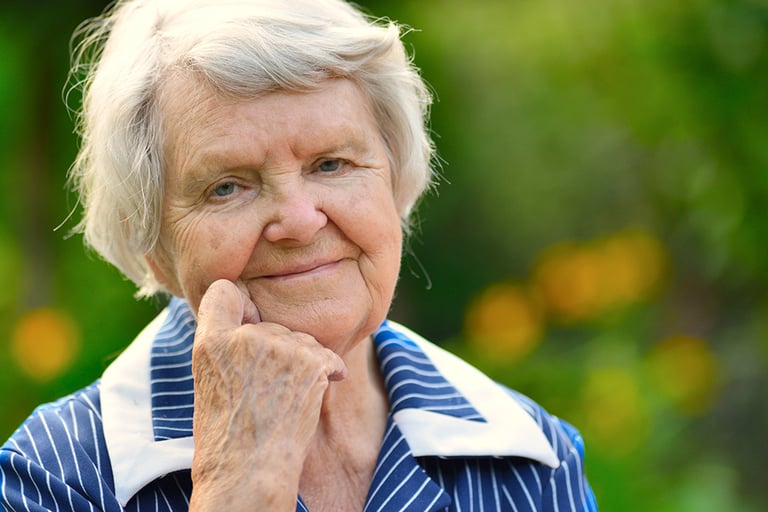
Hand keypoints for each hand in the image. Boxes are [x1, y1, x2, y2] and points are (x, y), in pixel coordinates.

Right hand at [188, 279, 346, 510]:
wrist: (249, 473)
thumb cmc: (227, 439)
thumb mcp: (209, 384)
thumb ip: (225, 349)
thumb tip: (250, 323)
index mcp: (210, 342)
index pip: (223, 291)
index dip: (240, 306)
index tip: (248, 322)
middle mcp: (245, 336)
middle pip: (271, 323)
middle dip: (277, 348)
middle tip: (269, 390)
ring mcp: (279, 346)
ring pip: (300, 339)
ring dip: (302, 362)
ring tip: (286, 399)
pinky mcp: (309, 361)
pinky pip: (328, 356)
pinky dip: (328, 372)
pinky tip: (319, 389)